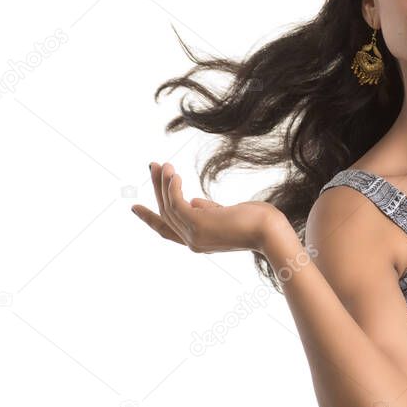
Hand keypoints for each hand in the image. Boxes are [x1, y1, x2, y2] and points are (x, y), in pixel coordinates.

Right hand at [131, 161, 291, 255]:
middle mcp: (193, 242)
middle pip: (165, 215)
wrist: (271, 231)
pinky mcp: (198, 224)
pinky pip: (177, 202)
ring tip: (163, 164)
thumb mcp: (228, 215)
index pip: (168, 230)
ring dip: (164, 183)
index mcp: (199, 241)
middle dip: (157, 189)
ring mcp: (194, 236)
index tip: (135, 206)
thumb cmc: (258, 222)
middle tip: (153, 166)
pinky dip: (172, 187)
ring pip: (169, 207)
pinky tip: (173, 174)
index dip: (150, 219)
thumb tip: (193, 201)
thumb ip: (209, 210)